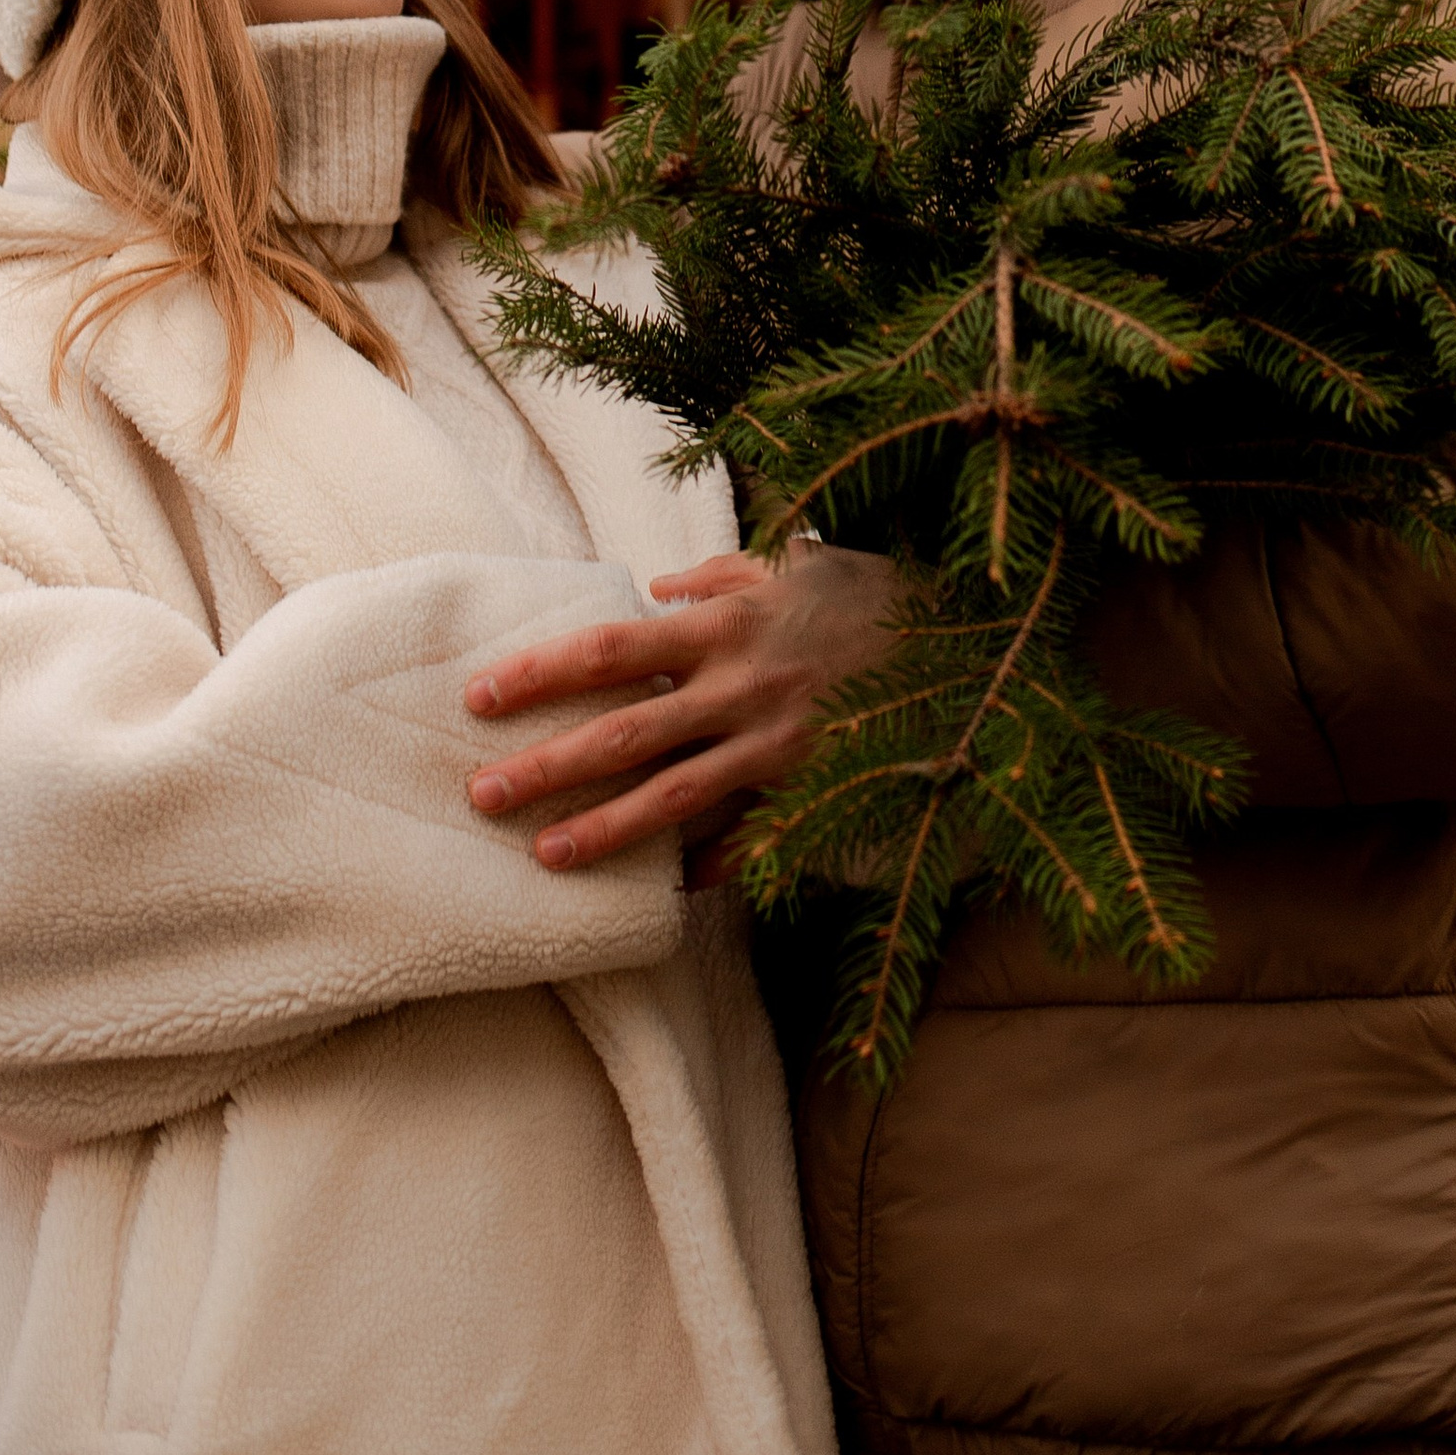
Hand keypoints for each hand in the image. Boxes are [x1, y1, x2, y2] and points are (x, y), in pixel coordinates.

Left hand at [465, 544, 900, 873]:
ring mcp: (780, 748)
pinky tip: (666, 892)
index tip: (481, 695)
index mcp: (729, 622)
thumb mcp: (796, 562)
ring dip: (605, 831)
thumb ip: (719, 573)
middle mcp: (744, 687)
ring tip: (546, 857)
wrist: (974, 642)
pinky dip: (707, 866)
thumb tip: (650, 585)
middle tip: (482, 794)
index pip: (610, 649)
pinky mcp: (814, 792)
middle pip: (624, 732)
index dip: (541, 672)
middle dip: (548, 765)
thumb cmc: (877, 596)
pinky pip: (749, 838)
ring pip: (674, 799)